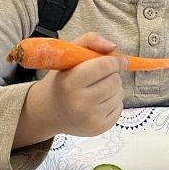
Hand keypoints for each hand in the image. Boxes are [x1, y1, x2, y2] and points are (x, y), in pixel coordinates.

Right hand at [14, 33, 125, 147]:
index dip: (116, 61)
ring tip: (97, 89)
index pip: (104, 66)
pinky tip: (99, 101)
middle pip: (115, 80)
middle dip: (112, 74)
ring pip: (120, 93)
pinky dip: (113, 101)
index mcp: (70, 82)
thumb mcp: (67, 56)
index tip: (120, 60)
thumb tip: (113, 47)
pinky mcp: (99, 128)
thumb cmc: (60, 80)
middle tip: (99, 76)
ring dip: (113, 88)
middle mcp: (80, 103)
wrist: (48, 112)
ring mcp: (90, 118)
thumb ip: (89, 41)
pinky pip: (120, 108)